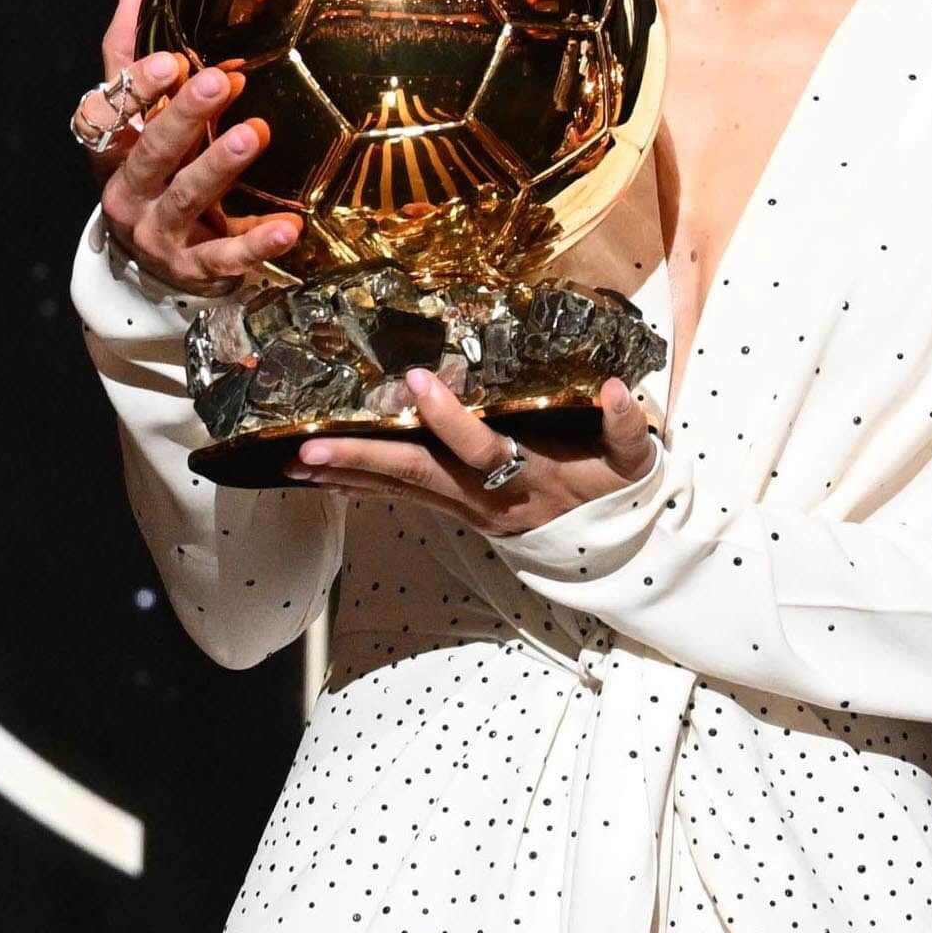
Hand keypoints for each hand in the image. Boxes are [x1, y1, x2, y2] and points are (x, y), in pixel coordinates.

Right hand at [81, 0, 300, 296]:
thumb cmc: (156, 173)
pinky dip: (256, 241)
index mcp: (113, 151)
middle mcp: (129, 193)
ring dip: (219, 166)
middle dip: (184, 116)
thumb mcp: (139, 122)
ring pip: (186, 198)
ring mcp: (160, 234)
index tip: (174, 58)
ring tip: (254, 134)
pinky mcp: (196, 267)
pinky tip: (289, 226)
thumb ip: (132, 60)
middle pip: (149, 154)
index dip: (134, 89)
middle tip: (223, 80)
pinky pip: (226, 255)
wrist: (160, 264)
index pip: (104, 117)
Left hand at [289, 370, 659, 535]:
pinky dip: (360, 487)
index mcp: (530, 476)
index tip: (416, 380)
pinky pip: (400, 499)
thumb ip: (629, 426)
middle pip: (419, 477)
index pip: (483, 448)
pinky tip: (326, 477)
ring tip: (296, 461)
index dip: (450, 420)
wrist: (611, 552)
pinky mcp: (457, 513)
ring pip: (399, 492)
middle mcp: (488, 498)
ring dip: (347, 477)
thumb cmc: (619, 492)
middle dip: (363, 460)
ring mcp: (468, 510)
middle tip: (309, 446)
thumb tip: (616, 388)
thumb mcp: (635, 460)